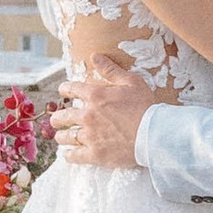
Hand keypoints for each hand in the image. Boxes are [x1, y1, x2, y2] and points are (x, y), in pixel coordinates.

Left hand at [56, 51, 153, 170]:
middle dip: (58, 117)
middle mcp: (87, 115)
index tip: (63, 91)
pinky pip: (74, 156)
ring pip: (65, 137)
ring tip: (61, 137)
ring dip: (61, 136)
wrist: (154, 134)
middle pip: (63, 116)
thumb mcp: (131, 82)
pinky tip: (67, 154)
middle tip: (58, 119)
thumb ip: (111, 70)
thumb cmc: (145, 106)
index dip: (65, 89)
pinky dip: (69, 155)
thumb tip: (95, 56)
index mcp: (95, 96)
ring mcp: (89, 136)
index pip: (71, 89)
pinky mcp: (94, 154)